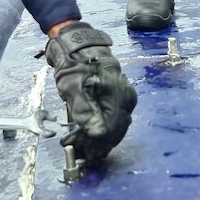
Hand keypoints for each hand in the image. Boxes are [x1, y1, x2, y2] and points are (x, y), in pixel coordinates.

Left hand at [45, 21, 136, 161]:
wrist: (79, 46)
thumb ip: (85, 111)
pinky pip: (113, 121)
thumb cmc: (75, 65)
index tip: (79, 153)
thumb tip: (97, 134)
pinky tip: (86, 133)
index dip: (95, 145)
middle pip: (114, 132)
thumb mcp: (73, 87)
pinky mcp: (120, 100)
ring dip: (97, 140)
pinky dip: (100, 130)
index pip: (110, 131)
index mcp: (118, 95)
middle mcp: (126, 100)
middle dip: (95, 145)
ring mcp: (125, 100)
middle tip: (76, 151)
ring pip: (114, 129)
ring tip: (77, 143)